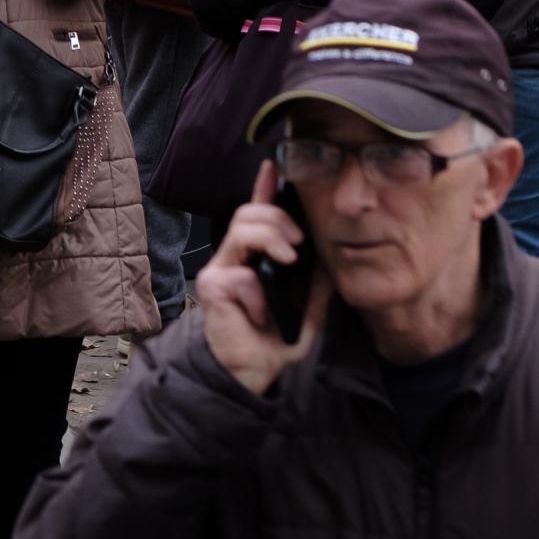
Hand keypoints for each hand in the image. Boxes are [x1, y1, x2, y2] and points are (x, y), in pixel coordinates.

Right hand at [197, 161, 330, 394]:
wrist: (260, 372)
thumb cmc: (280, 338)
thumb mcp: (309, 303)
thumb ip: (315, 276)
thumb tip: (326, 248)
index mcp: (256, 257)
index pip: (257, 214)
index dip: (263, 188)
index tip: (273, 165)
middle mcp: (234, 258)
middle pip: (248, 213)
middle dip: (278, 219)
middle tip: (298, 245)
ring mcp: (219, 269)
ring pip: (242, 229)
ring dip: (271, 239)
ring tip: (288, 260)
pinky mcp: (212, 286)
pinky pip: (242, 275)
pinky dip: (260, 295)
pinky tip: (263, 315)